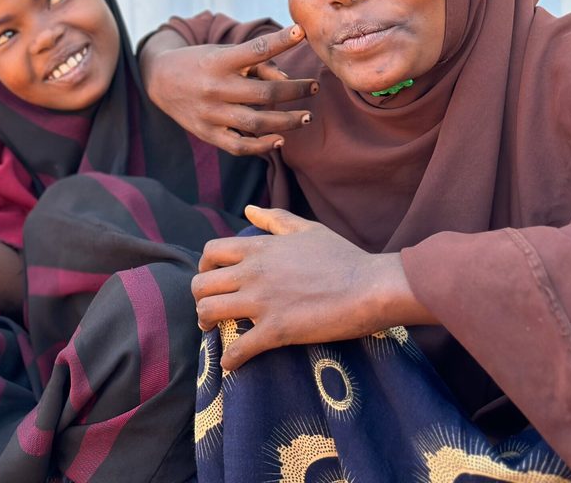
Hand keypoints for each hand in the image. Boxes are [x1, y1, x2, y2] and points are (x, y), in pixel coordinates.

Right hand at [142, 25, 317, 155]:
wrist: (159, 80)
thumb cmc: (201, 63)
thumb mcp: (223, 53)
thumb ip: (256, 63)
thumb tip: (288, 78)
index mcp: (219, 62)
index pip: (255, 49)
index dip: (280, 41)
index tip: (300, 32)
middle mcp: (215, 88)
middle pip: (265, 94)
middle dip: (296, 91)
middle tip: (315, 87)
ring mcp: (210, 114)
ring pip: (257, 123)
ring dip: (287, 122)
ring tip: (306, 117)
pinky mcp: (207, 133)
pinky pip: (239, 146)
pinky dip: (262, 146)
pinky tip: (280, 140)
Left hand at [191, 205, 430, 370]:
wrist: (371, 287)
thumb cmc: (344, 257)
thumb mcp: (307, 229)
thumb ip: (275, 219)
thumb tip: (249, 208)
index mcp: (259, 248)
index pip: (210, 252)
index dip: (204, 266)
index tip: (212, 278)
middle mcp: (253, 273)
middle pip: (201, 284)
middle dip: (199, 298)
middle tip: (209, 309)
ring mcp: (262, 302)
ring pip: (208, 311)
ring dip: (205, 323)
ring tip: (213, 331)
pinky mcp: (276, 330)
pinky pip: (238, 348)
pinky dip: (230, 359)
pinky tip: (233, 363)